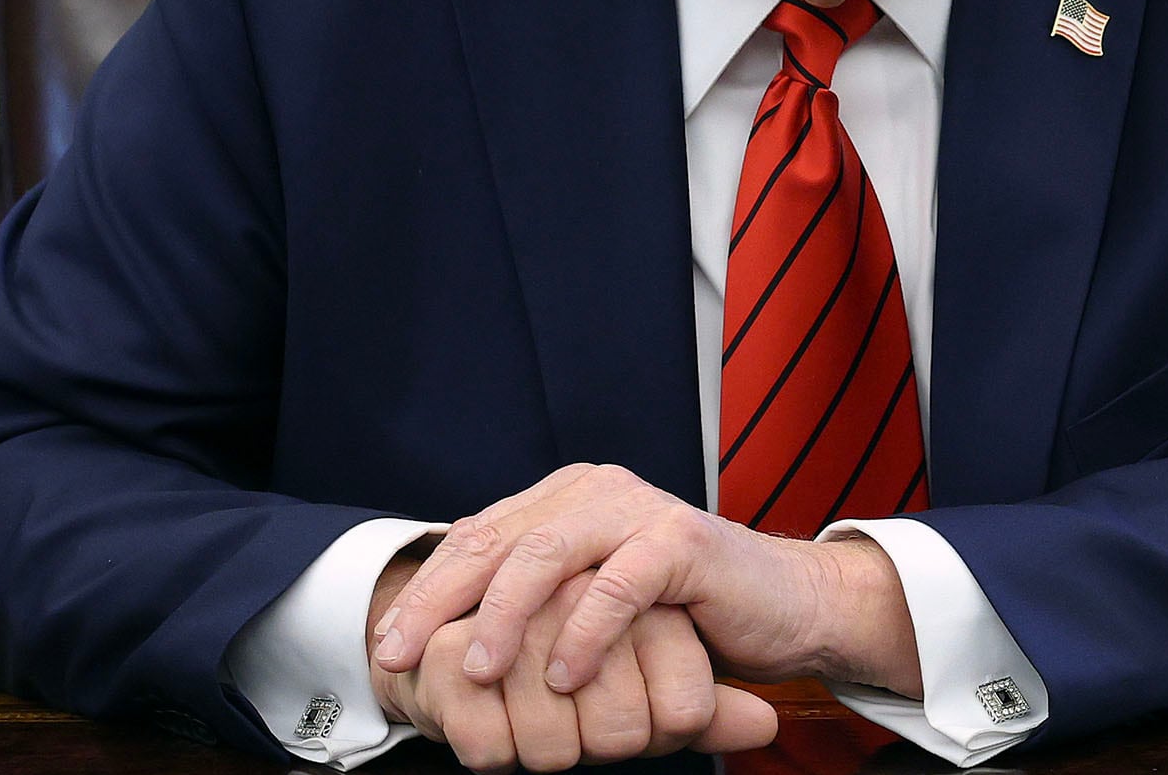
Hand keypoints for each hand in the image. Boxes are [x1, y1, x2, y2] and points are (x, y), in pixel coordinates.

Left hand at [371, 464, 922, 699]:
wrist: (782, 606)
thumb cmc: (681, 615)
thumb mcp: (592, 606)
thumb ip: (536, 602)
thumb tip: (444, 639)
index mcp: (565, 498)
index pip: (477, 538)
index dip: (426, 591)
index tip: (385, 648)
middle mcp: (594, 490)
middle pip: (496, 542)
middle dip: (440, 603)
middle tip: (401, 657)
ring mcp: (637, 508)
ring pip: (547, 554)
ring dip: (504, 618)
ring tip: (480, 672)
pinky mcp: (681, 539)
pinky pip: (618, 585)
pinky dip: (584, 633)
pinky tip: (563, 677)